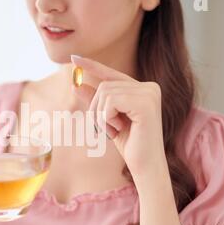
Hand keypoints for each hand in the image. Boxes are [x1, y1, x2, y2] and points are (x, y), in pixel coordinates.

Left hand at [71, 55, 165, 176]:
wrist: (146, 167)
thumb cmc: (130, 145)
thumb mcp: (107, 120)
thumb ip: (95, 102)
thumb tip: (75, 84)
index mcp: (143, 89)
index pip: (112, 74)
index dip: (92, 65)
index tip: (74, 57)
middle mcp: (150, 87)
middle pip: (104, 85)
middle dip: (96, 109)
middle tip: (106, 128)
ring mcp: (150, 93)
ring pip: (105, 93)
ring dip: (101, 116)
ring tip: (113, 130)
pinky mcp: (146, 103)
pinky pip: (110, 101)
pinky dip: (106, 117)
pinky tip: (117, 129)